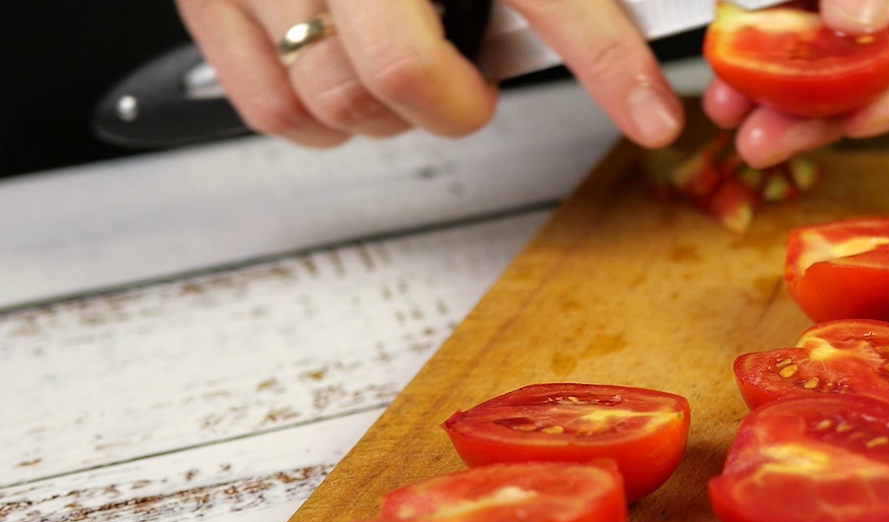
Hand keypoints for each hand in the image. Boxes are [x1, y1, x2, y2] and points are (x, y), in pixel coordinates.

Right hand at [176, 0, 685, 147]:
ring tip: (400, 70)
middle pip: (400, 73)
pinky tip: (340, 81)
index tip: (651, 113)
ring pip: (334, 97)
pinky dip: (316, 117)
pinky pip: (271, 105)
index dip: (608, 59)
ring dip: (384, 111)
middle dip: (452, 104)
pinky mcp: (211, 0)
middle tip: (468, 89)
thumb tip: (589, 12)